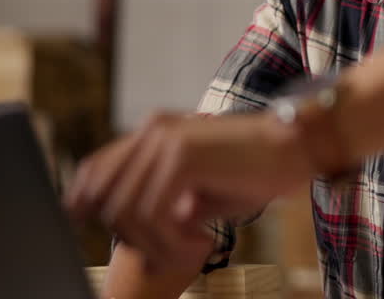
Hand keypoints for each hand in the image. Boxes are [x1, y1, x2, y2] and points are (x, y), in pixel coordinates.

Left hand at [65, 110, 310, 269]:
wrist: (299, 148)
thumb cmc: (257, 170)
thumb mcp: (200, 190)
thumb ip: (163, 202)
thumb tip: (130, 235)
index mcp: (154, 131)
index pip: (95, 169)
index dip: (84, 204)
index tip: (104, 235)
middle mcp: (153, 130)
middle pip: (105, 197)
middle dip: (130, 237)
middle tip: (166, 253)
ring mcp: (165, 140)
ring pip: (126, 211)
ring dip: (155, 244)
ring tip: (189, 250)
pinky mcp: (182, 157)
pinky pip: (154, 214)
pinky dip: (172, 240)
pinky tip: (202, 241)